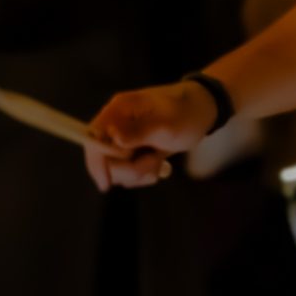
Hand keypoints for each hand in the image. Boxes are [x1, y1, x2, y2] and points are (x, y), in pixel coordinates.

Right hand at [83, 83, 213, 190]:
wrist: (203, 111)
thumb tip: (114, 138)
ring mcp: (124, 138)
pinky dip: (142, 174)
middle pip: (104, 159)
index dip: (95, 162)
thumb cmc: (186, 113)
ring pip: (116, 169)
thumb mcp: (166, 124)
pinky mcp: (133, 149)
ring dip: (137, 173)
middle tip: (152, 163)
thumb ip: (139, 132)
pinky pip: (128, 171)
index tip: (106, 183)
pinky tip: (157, 167)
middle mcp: (116, 124)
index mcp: (118, 111)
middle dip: (128, 169)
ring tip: (158, 161)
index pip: (92, 139)